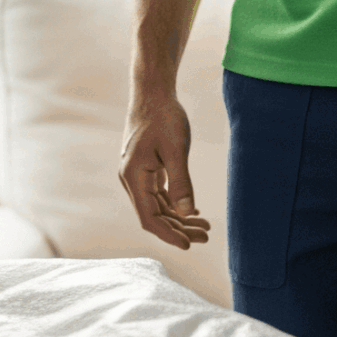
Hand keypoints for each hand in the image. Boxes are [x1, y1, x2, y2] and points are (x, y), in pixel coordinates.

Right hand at [119, 90, 212, 249]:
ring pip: (157, 206)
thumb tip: (186, 214)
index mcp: (134, 176)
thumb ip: (181, 183)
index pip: (149, 218)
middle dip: (179, 228)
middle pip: (154, 215)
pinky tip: (192, 210)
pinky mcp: (144, 168)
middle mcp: (131, 179)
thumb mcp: (176, 150)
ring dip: (178, 218)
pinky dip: (174, 204)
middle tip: (205, 236)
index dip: (169, 234)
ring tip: (204, 227)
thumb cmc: (164, 117)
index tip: (190, 245)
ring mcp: (137, 174)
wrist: (152, 92)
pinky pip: (158, 194)